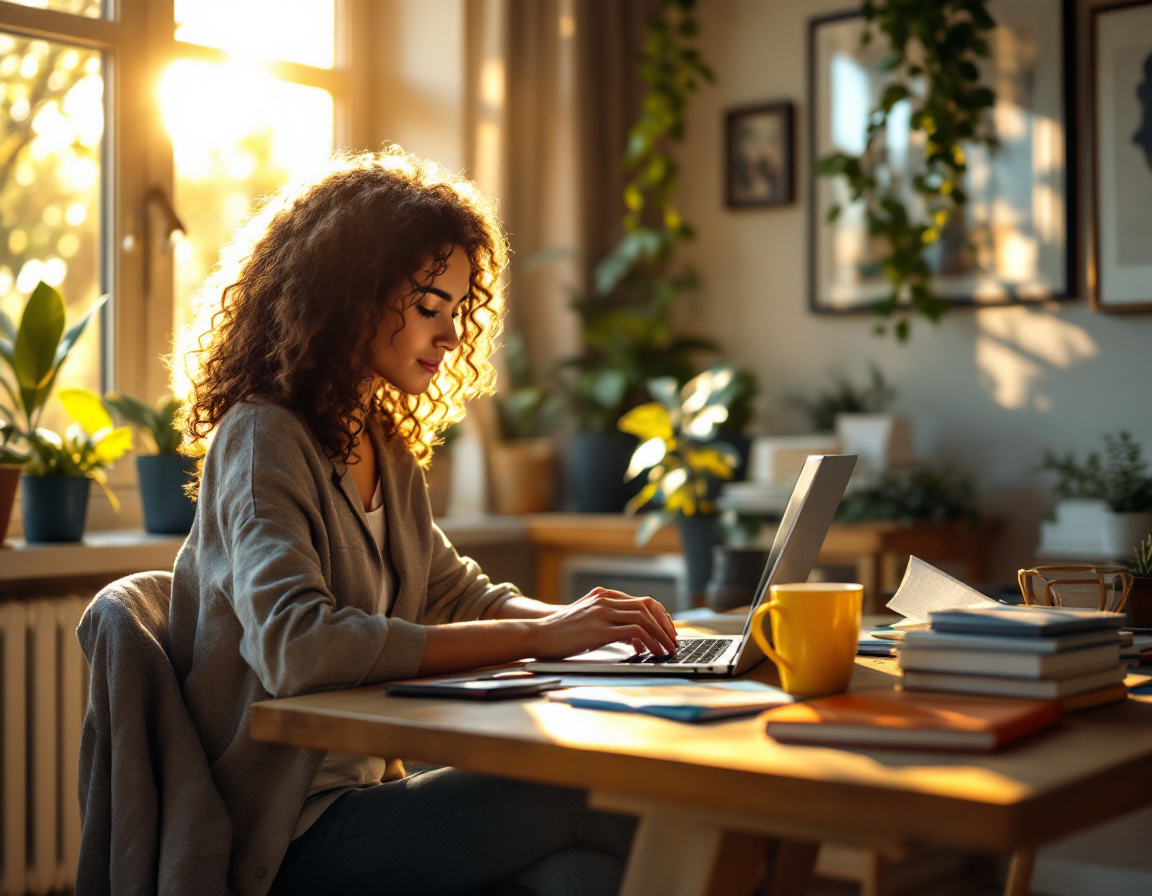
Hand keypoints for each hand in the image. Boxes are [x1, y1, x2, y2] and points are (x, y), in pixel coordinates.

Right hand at [530, 587, 679, 659]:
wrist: (537, 634)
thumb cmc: (562, 633)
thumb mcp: (588, 620)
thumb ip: (610, 622)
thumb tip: (635, 637)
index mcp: (604, 596)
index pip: (643, 601)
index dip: (660, 616)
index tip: (668, 631)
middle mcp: (605, 600)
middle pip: (648, 606)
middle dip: (665, 625)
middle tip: (673, 642)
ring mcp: (601, 612)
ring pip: (644, 618)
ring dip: (660, 635)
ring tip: (667, 650)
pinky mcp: (598, 629)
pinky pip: (633, 632)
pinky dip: (648, 642)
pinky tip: (651, 653)